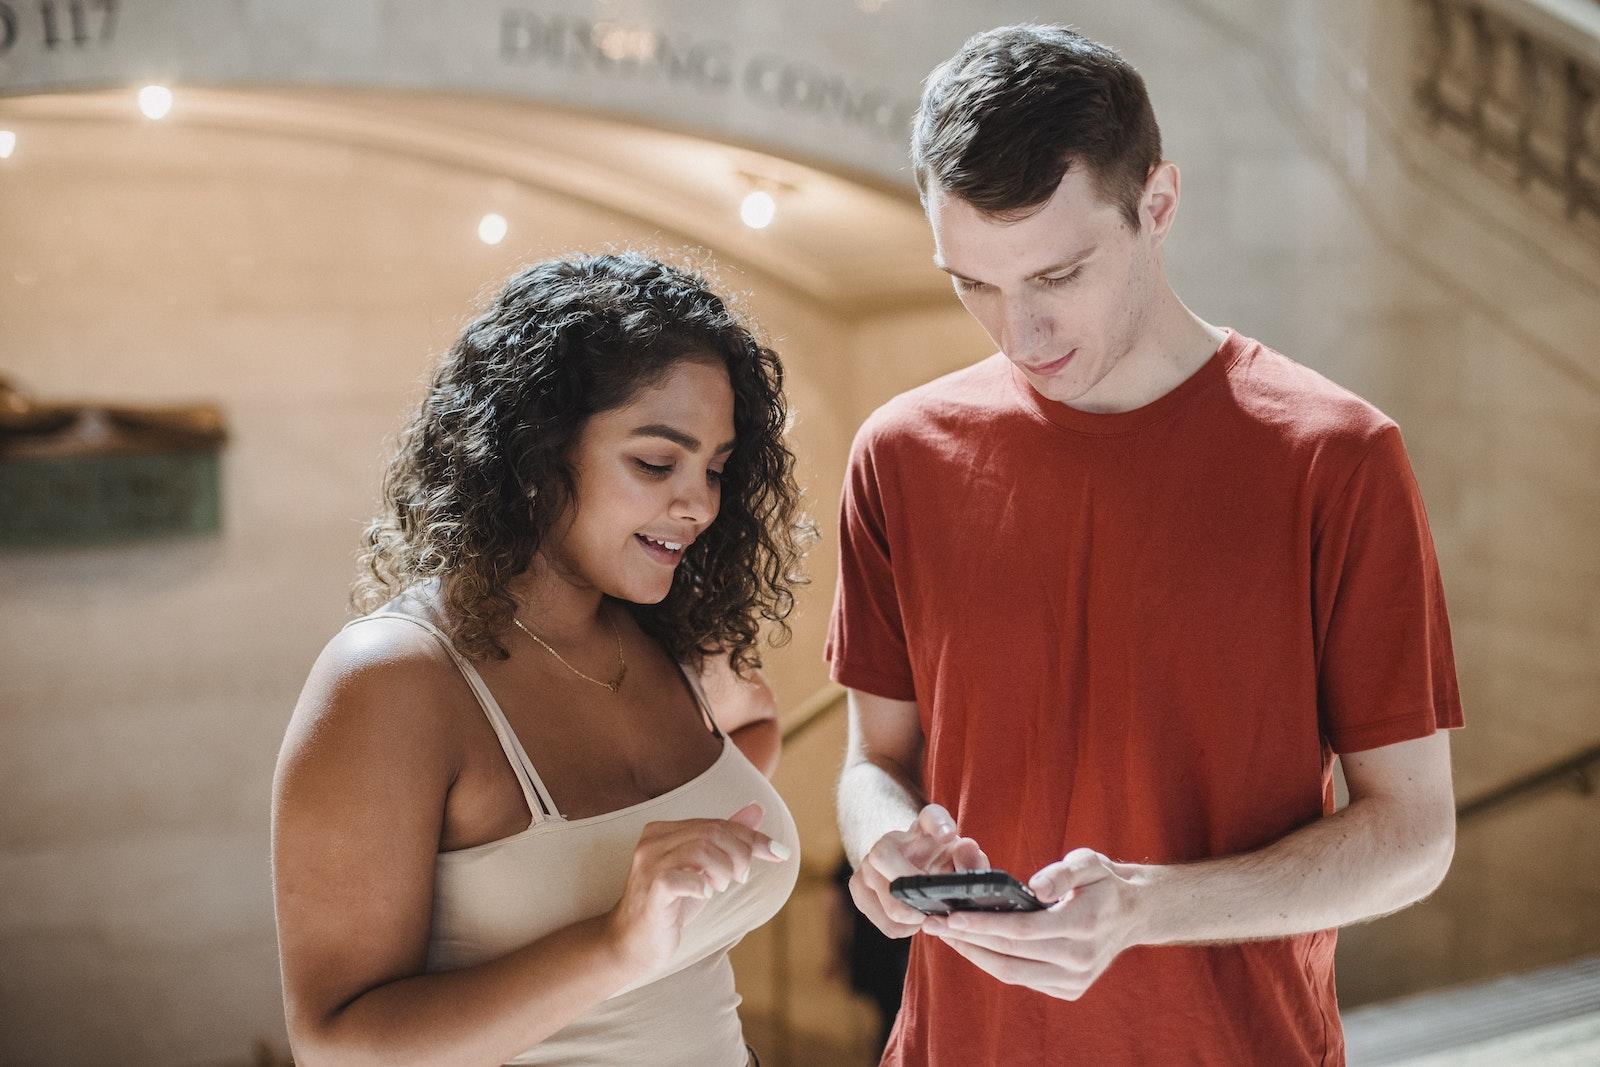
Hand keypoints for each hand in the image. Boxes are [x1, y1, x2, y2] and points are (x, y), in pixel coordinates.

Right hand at [605, 803, 789, 973]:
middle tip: (741, 877)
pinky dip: (702, 886)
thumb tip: (757, 809)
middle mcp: (652, 840)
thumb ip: (727, 838)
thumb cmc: (671, 904)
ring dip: (722, 871)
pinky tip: (705, 894)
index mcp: (663, 829)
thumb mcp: (704, 869)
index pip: (716, 823)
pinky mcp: (650, 889)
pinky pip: (682, 878)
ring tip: (720, 887)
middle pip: (711, 833)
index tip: (779, 852)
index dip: (752, 836)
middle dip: (739, 854)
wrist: (635, 942)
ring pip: (700, 851)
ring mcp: (648, 864)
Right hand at [848, 803, 988, 938]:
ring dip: (913, 919)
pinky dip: (902, 929)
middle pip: (889, 861)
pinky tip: (911, 920)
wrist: (909, 869)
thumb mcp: (962, 860)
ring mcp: (868, 862)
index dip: (939, 824)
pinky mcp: (857, 886)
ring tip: (926, 915)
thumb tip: (967, 847)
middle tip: (937, 910)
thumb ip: (972, 859)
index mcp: (924, 826)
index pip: (932, 817)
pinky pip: (883, 920)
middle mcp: (890, 840)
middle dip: (915, 894)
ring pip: (888, 901)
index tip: (947, 835)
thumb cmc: (943, 864)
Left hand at [922, 847, 1148, 1000]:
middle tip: (934, 924)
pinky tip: (974, 945)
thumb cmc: (1104, 883)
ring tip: (946, 936)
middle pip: (1011, 953)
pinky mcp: (1069, 990)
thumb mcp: (1090, 863)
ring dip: (974, 955)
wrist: (1134, 914)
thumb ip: (1063, 872)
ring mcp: (1075, 980)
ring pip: (1012, 973)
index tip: (951, 916)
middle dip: (968, 939)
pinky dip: (994, 964)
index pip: (1023, 929)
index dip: (984, 924)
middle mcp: (1080, 959)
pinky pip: (1022, 980)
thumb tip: (1034, 888)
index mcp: (1085, 925)